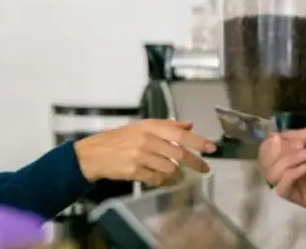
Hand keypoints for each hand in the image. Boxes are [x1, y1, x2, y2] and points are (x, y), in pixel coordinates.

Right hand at [73, 119, 215, 186]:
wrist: (94, 153)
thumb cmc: (118, 140)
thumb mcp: (141, 127)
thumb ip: (166, 125)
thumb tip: (188, 124)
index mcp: (149, 126)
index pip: (180, 134)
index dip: (198, 141)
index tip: (211, 149)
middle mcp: (146, 139)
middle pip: (179, 153)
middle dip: (195, 162)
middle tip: (204, 168)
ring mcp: (140, 156)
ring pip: (170, 168)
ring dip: (174, 173)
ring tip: (171, 172)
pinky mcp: (135, 171)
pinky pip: (157, 179)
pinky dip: (161, 180)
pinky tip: (157, 177)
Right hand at [258, 124, 305, 207]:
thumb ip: (293, 136)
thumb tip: (271, 137)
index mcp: (295, 153)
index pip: (268, 152)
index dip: (270, 144)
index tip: (281, 138)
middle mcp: (293, 168)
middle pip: (266, 164)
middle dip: (278, 152)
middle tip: (300, 147)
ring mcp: (298, 183)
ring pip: (272, 176)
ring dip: (285, 162)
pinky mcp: (305, 198)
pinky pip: (283, 190)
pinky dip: (289, 175)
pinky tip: (305, 167)